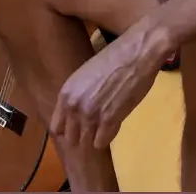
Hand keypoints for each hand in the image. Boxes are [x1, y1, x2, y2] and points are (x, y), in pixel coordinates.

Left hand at [50, 25, 169, 149]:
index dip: (69, 129)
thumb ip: (78, 95)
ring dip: (97, 137)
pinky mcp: (109, 119)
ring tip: (107, 126)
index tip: (80, 126)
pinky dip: (109, 136)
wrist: (138, 52)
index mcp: (66, 94)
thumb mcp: (86, 75)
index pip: (57, 127)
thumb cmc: (116, 58)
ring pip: (86, 142)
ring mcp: (90, 114)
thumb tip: (79, 112)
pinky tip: (116, 124)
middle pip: (71, 138)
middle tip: (97, 127)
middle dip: (83, 135)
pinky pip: (102, 142)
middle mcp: (74, 106)